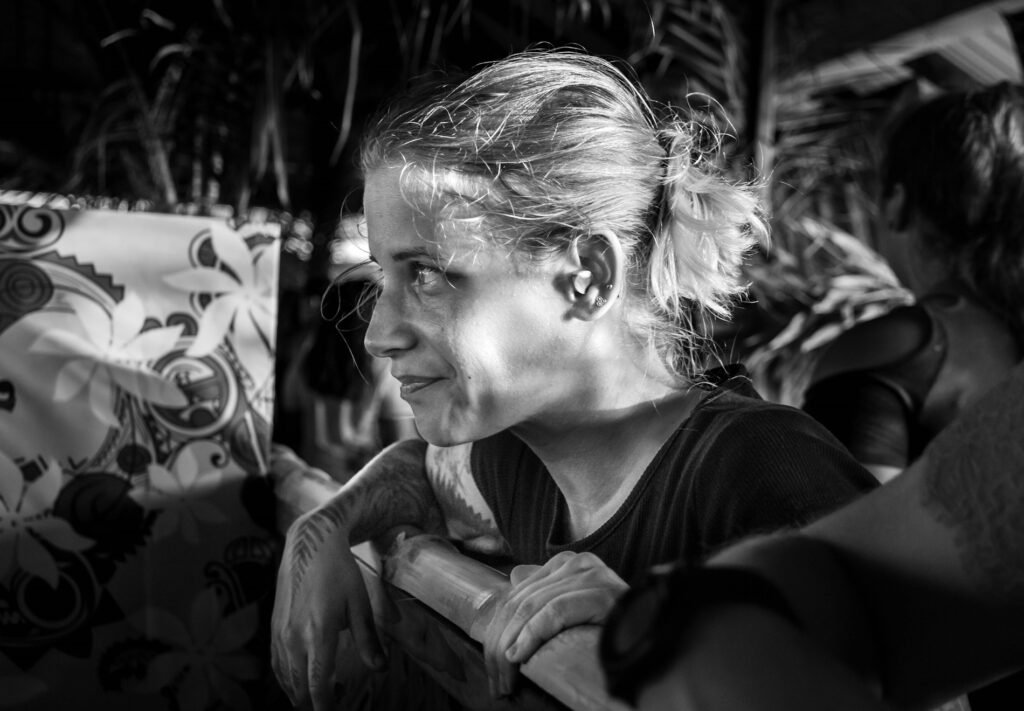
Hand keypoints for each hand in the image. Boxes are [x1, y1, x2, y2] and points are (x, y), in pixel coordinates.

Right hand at [271, 507, 384, 709]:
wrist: (309, 545)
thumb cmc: (339, 572)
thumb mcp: (360, 603)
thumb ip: (368, 639)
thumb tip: (380, 669)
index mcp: (319, 633)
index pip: (318, 684)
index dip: (326, 705)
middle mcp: (294, 637)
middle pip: (300, 687)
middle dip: (316, 700)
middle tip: (337, 695)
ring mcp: (280, 633)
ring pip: (285, 679)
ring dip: (301, 691)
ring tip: (322, 688)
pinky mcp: (274, 627)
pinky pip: (276, 663)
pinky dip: (287, 677)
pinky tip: (299, 676)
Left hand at [482, 551, 627, 697]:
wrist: (653, 634)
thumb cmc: (612, 627)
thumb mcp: (573, 606)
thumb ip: (546, 592)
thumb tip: (516, 577)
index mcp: (568, 563)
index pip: (519, 594)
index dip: (499, 630)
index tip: (495, 663)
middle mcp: (578, 563)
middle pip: (521, 601)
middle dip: (501, 643)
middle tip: (498, 679)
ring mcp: (590, 575)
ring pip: (532, 607)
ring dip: (510, 646)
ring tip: (506, 676)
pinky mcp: (601, 593)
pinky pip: (556, 612)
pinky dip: (533, 634)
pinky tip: (520, 655)